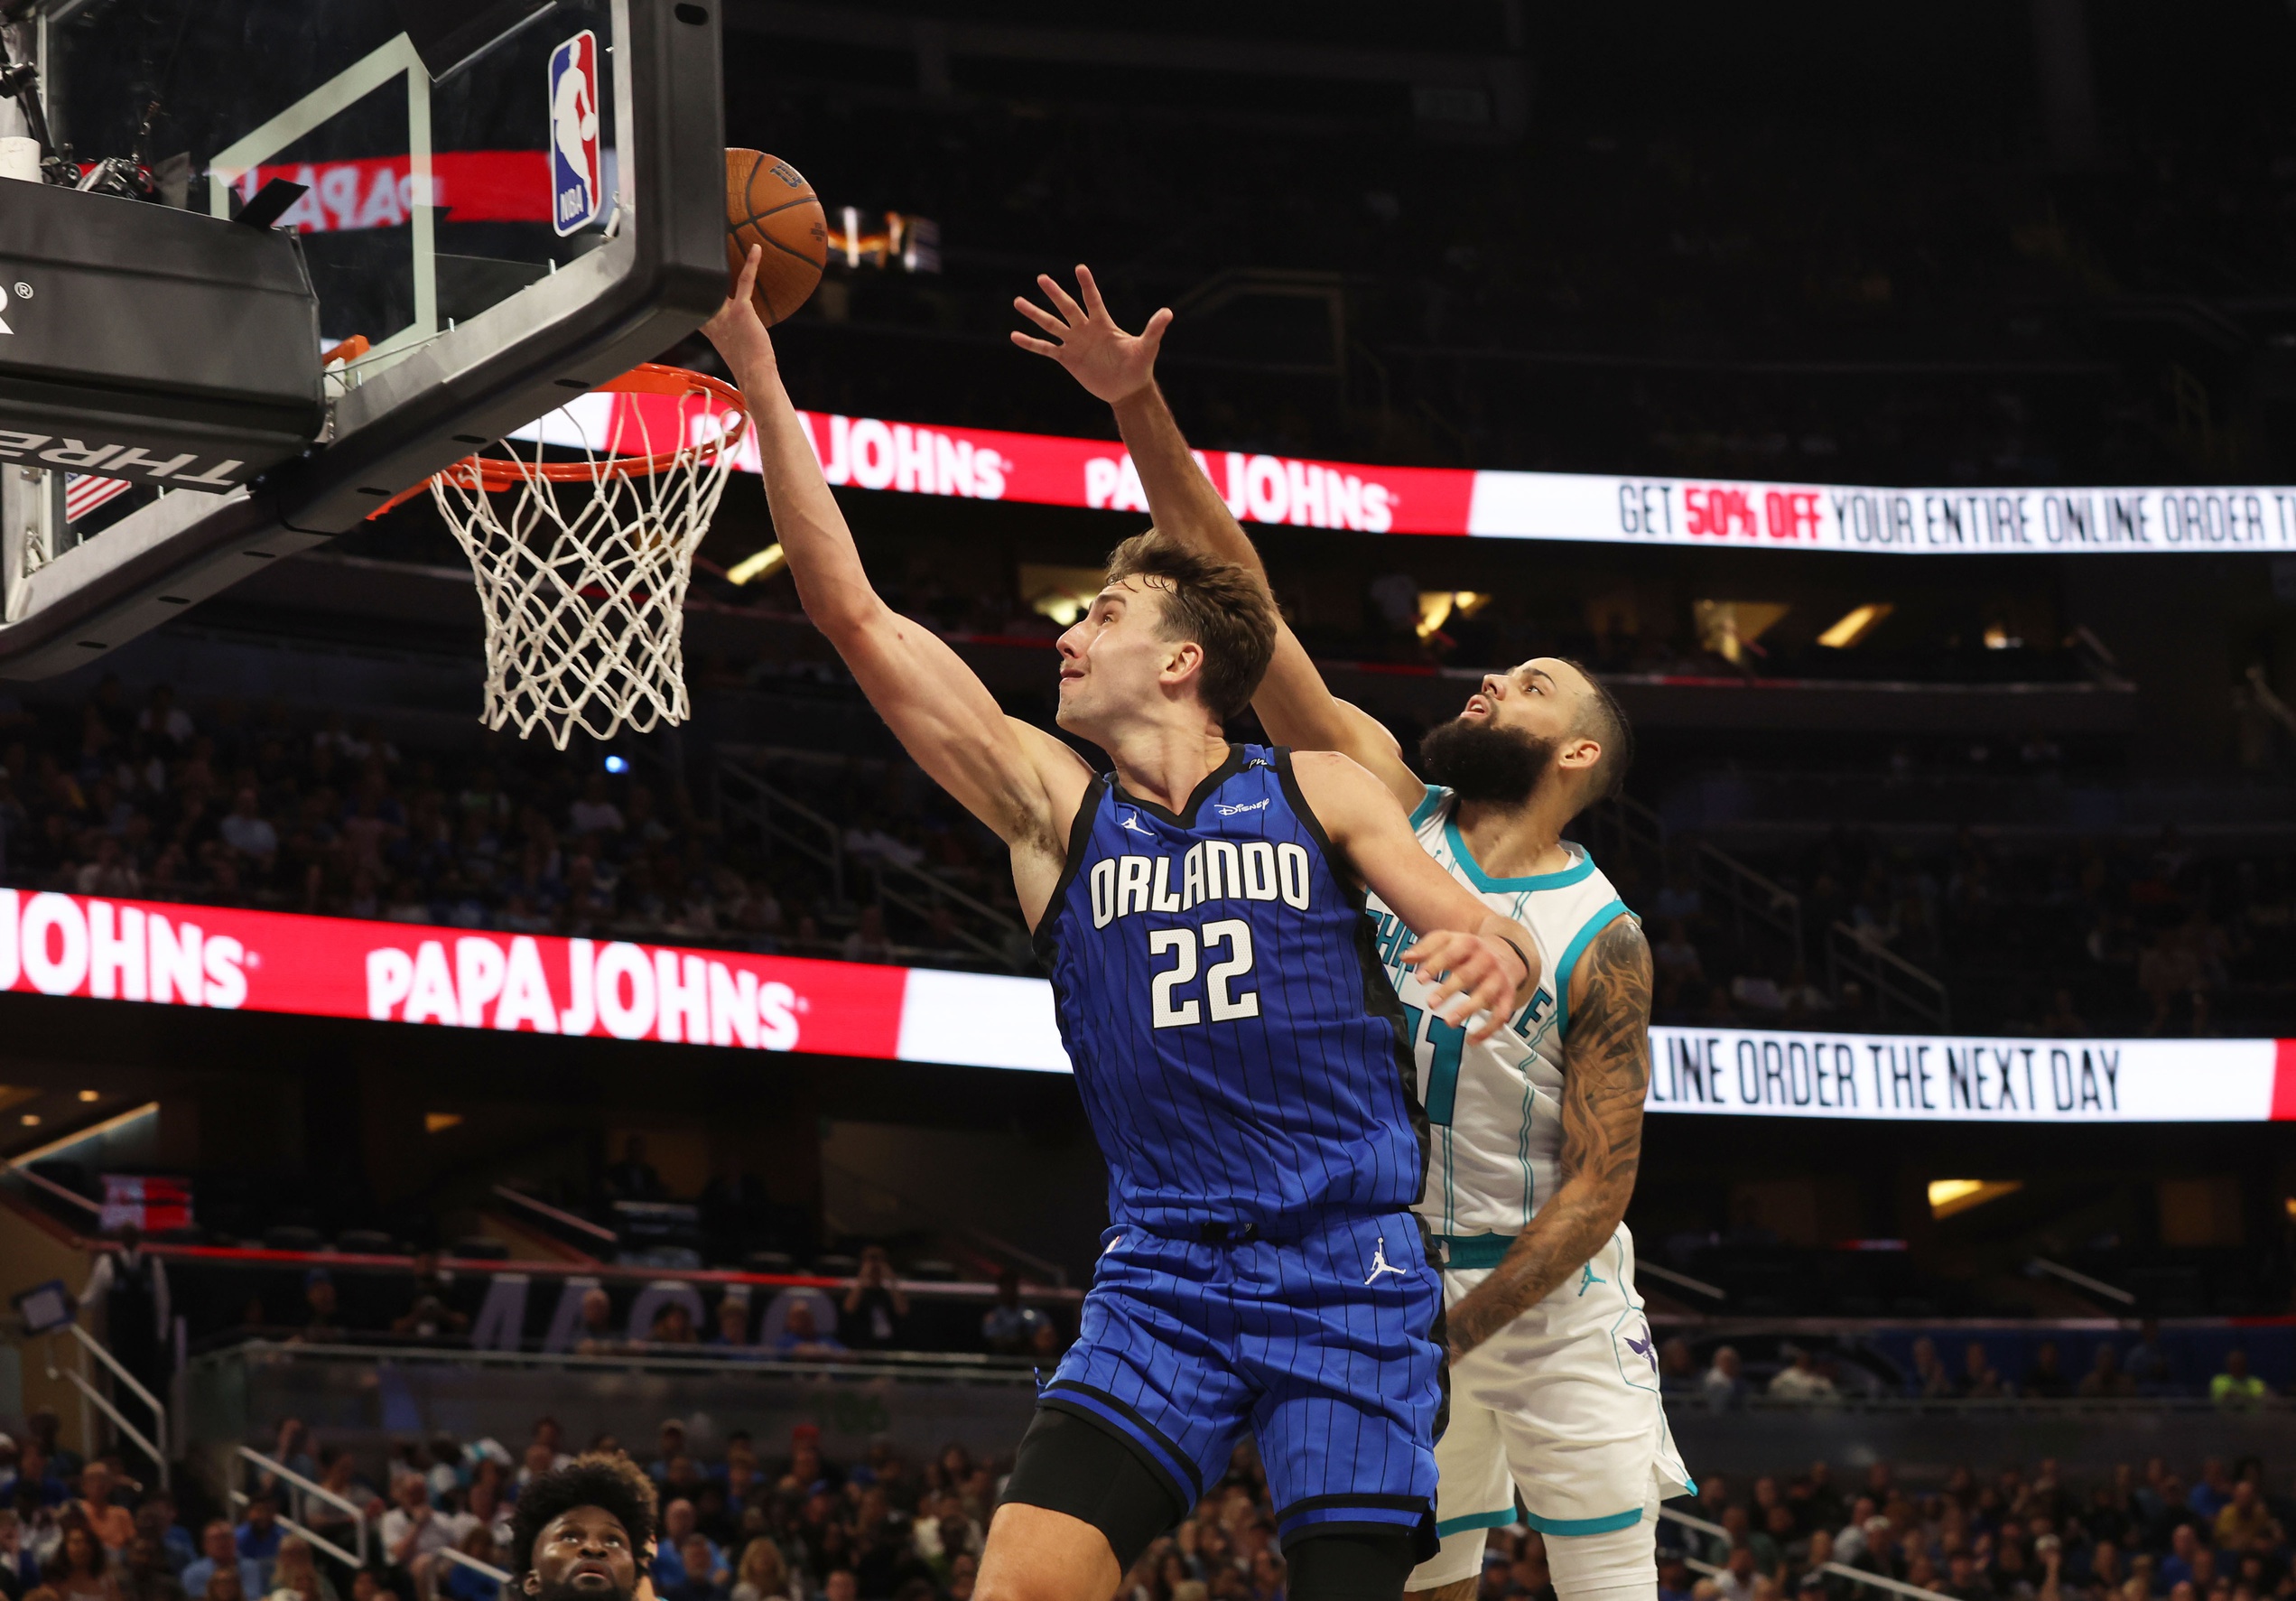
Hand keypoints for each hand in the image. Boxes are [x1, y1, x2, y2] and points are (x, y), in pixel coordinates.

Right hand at [700, 245, 777, 380]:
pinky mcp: (740, 310)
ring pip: (719, 281)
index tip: (688, 275)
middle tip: (700, 248)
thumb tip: (740, 326)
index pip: (695, 304)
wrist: (755, 375)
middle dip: (698, 271)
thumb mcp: (735, 346)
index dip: (691, 290)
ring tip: (720, 242)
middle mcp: (712, 317)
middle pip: (702, 289)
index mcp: (708, 326)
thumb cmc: (749, 364)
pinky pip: (745, 281)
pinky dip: (751, 264)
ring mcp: (724, 312)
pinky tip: (756, 249)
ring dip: (720, 263)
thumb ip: (732, 331)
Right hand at [1010, 265, 1170, 403]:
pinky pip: (1045, 349)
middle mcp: (1086, 329)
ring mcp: (1074, 343)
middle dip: (1054, 294)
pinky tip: (1014, 335)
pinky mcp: (1067, 359)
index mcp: (1103, 324)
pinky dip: (1031, 343)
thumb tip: (1168, 313)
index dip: (1087, 285)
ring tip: (1017, 301)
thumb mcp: (1147, 347)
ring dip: (1035, 314)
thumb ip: (1154, 329)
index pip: (1093, 300)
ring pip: (1051, 325)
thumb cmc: (1139, 367)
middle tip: (1041, 278)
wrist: (1127, 389)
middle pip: (1067, 308)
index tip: (1080, 267)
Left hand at [1402, 931, 1523, 1043]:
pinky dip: (1488, 1029)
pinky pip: (1500, 1014)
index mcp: (1469, 943)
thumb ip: (1425, 948)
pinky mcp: (1507, 996)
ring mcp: (1498, 979)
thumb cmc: (1468, 949)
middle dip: (1449, 989)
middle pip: (1467, 975)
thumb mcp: (1447, 940)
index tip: (1419, 979)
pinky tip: (1471, 1040)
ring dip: (1467, 1009)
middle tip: (1431, 1003)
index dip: (1435, 965)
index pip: (1451, 953)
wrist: (1506, 952)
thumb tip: (1405, 958)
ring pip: (1485, 995)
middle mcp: (1486, 960)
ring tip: (1448, 1022)